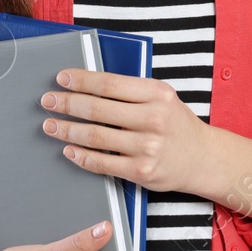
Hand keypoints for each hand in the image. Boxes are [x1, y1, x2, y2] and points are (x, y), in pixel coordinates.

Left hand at [40, 68, 216, 195]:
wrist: (203, 158)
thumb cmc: (176, 124)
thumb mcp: (163, 98)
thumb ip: (132, 91)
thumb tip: (89, 86)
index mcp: (157, 94)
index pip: (110, 84)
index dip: (82, 80)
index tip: (62, 78)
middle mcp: (153, 119)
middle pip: (97, 109)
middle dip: (66, 103)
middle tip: (47, 101)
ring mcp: (147, 147)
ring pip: (95, 136)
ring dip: (67, 130)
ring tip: (50, 126)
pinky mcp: (141, 172)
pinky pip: (102, 163)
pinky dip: (80, 156)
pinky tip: (68, 149)